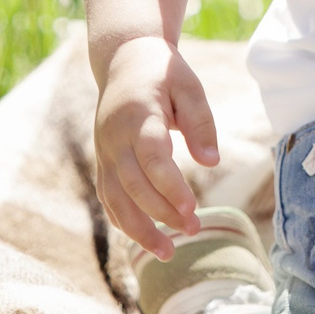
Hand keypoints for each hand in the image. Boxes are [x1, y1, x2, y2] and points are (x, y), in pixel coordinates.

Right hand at [91, 35, 220, 258]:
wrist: (124, 60)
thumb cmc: (163, 73)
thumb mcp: (188, 85)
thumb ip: (200, 122)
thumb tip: (211, 161)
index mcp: (137, 114)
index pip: (151, 158)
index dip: (170, 186)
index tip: (192, 208)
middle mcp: (114, 137)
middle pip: (133, 184)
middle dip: (161, 213)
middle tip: (193, 230)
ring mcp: (104, 151)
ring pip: (115, 199)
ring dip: (139, 230)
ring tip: (168, 253)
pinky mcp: (103, 162)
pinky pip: (108, 198)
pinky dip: (123, 221)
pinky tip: (146, 240)